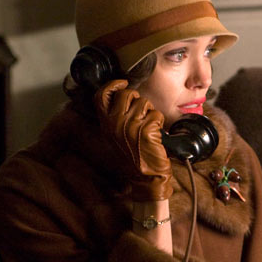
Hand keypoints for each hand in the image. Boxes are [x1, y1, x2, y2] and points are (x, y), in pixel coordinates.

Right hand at [95, 79, 172, 200]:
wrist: (145, 178)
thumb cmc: (134, 156)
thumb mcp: (116, 136)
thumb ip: (115, 117)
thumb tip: (121, 95)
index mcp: (105, 124)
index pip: (101, 95)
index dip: (113, 85)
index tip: (122, 83)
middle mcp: (115, 123)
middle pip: (126, 94)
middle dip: (137, 99)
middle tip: (141, 113)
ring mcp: (130, 126)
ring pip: (144, 102)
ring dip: (150, 112)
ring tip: (148, 128)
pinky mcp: (146, 130)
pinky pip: (156, 114)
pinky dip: (159, 122)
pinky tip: (155, 135)